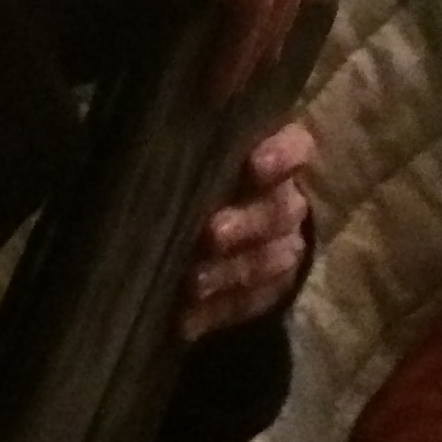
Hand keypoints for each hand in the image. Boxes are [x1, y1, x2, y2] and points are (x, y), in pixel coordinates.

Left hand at [180, 120, 312, 340]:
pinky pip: (252, 303)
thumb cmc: (202, 175)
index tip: (252, 165)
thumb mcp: (199, 152)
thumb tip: (144, 120)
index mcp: (277, 156)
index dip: (281, 157)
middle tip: (210, 234)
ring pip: (269, 261)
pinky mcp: (273, 291)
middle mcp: (289, 201)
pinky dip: (217, 312)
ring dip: (230, 274)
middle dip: (246, 225)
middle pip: (280, 212)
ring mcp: (284, 249)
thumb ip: (189, 143)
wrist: (225, 228)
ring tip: (190, 284)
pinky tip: (185, 320)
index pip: (297, 148)